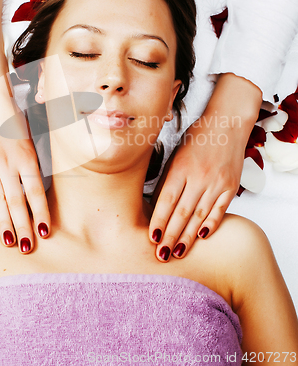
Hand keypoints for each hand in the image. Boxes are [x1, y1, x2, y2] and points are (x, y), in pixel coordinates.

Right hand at [0, 103, 49, 254]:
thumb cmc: (13, 123)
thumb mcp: (30, 141)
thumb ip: (32, 167)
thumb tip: (36, 196)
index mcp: (26, 156)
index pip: (35, 192)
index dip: (41, 214)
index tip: (46, 232)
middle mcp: (6, 162)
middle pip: (16, 201)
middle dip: (23, 226)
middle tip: (28, 247)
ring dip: (3, 223)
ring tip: (10, 242)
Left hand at [148, 73, 261, 261]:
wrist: (227, 124)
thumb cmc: (196, 138)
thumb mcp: (176, 154)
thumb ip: (168, 179)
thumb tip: (158, 205)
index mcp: (181, 167)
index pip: (167, 200)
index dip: (158, 220)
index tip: (151, 237)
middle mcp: (199, 176)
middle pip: (182, 212)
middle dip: (170, 236)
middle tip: (161, 255)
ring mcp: (217, 182)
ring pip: (200, 215)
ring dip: (188, 237)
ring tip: (178, 252)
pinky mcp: (231, 186)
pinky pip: (219, 210)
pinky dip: (211, 225)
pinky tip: (202, 238)